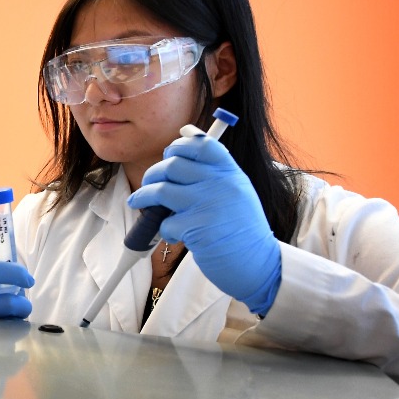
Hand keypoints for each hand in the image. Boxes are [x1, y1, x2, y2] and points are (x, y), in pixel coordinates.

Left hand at [128, 134, 280, 314]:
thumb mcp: (236, 191)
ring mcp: (209, 205)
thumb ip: (213, 170)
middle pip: (173, 164)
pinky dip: (162, 229)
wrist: (259, 264)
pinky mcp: (197, 229)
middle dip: (153, 174)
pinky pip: (165, 222)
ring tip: (139, 203)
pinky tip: (173, 235)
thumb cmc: (240, 229)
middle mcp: (221, 184)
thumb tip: (186, 134)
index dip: (179, 146)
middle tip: (149, 184)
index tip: (168, 154)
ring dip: (144, 197)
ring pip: (161, 189)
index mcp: (231, 173)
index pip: (202, 144)